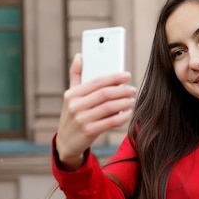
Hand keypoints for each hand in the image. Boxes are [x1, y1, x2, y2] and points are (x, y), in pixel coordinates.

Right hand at [55, 53, 136, 169]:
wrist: (66, 142)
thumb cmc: (72, 115)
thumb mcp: (70, 96)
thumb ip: (76, 76)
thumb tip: (80, 55)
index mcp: (72, 94)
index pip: (97, 82)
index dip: (114, 77)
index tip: (127, 75)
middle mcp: (75, 105)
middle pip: (104, 94)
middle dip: (122, 90)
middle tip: (133, 89)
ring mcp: (81, 119)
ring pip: (109, 107)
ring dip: (124, 103)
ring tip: (132, 101)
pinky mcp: (88, 131)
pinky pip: (110, 122)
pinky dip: (121, 117)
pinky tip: (128, 113)